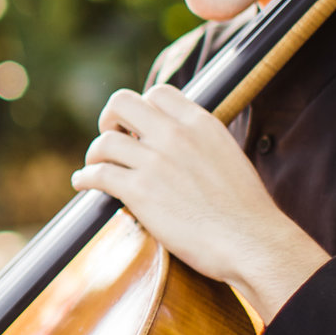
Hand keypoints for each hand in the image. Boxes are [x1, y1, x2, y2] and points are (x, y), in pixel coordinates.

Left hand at [69, 85, 327, 322]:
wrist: (252, 241)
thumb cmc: (245, 209)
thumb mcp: (227, 155)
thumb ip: (200, 141)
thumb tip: (181, 143)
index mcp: (200, 122)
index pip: (157, 93)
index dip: (141, 108)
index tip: (137, 127)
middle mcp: (175, 134)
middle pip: (122, 103)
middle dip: (110, 120)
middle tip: (111, 139)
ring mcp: (156, 161)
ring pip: (104, 142)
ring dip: (94, 155)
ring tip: (95, 167)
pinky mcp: (140, 192)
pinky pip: (98, 175)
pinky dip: (85, 178)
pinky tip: (83, 184)